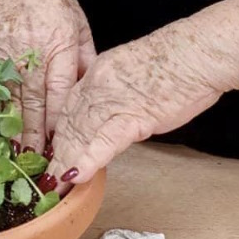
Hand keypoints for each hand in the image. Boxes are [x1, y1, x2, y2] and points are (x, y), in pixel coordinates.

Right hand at [0, 0, 94, 156]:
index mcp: (61, 44)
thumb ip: (86, 59)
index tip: (62, 145)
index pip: (61, 91)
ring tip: (18, 155)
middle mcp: (35, 51)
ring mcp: (9, 52)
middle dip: (37, 135)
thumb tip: (92, 92)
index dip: (61, 121)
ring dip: (15, 128)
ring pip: (13, 97)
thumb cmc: (53, 1)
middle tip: (37, 163)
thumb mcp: (79, 25)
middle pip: (36, 100)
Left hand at [47, 0, 238, 187]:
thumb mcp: (134, 71)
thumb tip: (114, 115)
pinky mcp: (132, 116)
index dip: (56, 130)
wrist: (196, 53)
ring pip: (80, 134)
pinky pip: (104, 141)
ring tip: (53, 184)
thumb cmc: (176, 61)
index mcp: (98, 71)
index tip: (49, 149)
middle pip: (68, 122)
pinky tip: (76, 176)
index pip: (68, 105)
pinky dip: (88, 160)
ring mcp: (112, 100)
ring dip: (65, 161)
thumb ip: (118, 91)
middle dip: (54, 151)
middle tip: (42, 175)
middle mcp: (97, 84)